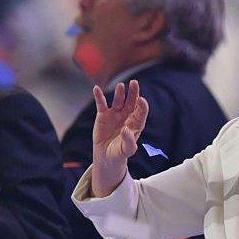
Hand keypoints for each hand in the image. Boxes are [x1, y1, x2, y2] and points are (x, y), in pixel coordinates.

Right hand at [91, 80, 148, 195]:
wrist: (106, 156)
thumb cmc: (120, 152)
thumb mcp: (127, 150)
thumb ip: (129, 140)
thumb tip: (126, 129)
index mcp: (136, 123)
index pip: (141, 111)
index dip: (142, 105)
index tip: (141, 99)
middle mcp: (127, 115)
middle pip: (132, 101)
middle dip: (134, 92)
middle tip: (134, 82)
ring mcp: (115, 114)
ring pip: (118, 100)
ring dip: (119, 93)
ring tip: (120, 85)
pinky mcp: (103, 115)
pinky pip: (101, 104)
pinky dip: (99, 96)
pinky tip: (96, 88)